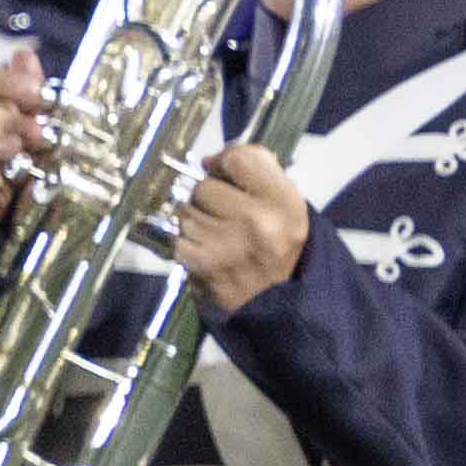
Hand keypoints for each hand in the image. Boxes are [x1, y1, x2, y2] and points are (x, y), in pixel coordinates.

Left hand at [175, 141, 312, 312]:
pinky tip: (207, 251)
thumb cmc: (280, 250)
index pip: (240, 158)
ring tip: (218, 234)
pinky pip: (177, 236)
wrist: (280, 307)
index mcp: (285, 203)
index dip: (226, 161)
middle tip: (225, 213)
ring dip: (195, 218)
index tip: (224, 171)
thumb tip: (210, 161)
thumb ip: (258, 175)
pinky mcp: (200, 263)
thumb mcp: (288, 209)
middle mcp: (256, 221)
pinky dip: (187, 241)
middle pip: (204, 185)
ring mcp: (225, 243)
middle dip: (209, 196)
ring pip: (186, 209)